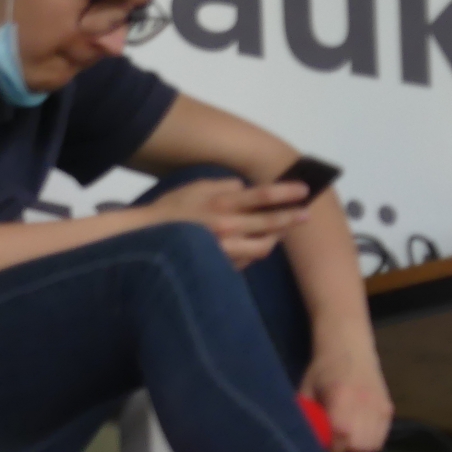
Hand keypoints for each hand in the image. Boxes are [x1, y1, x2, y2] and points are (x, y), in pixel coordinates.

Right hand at [141, 177, 311, 268]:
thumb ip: (224, 186)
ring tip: (280, 232)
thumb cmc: (172, 209)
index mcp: (221, 204)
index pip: (262, 196)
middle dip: (291, 218)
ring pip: (263, 247)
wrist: (146, 239)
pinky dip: (254, 252)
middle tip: (306, 215)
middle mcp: (226, 227)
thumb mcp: (196, 187)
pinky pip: (247, 260)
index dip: (286, 192)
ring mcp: (225, 250)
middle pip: (270, 223)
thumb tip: (245, 187)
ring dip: (275, 238)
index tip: (305, 189)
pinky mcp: (222, 266)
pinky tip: (256, 244)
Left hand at [302, 349, 393, 451]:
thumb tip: (304, 442)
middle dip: (344, 451)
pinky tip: (359, 433)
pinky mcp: (388, 408)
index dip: (330, 450)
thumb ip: (307, 417)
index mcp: (342, 398)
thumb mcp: (307, 391)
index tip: (322, 447)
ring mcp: (379, 406)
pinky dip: (370, 441)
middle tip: (334, 444)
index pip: (341, 439)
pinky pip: (381, 437)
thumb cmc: (323, 369)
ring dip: (358, 448)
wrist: (349, 347)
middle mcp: (365, 403)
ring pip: (372, 445)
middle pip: (359, 446)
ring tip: (347, 440)